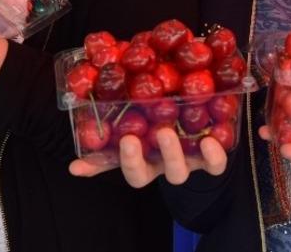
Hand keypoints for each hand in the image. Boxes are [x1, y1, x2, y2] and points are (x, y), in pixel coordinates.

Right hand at [69, 127, 228, 186]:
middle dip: (142, 160)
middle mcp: (165, 163)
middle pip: (152, 173)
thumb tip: (74, 162)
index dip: (126, 161)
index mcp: (146, 158)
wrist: (201, 116)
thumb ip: (107, 138)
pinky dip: (215, 156)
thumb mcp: (133, 123)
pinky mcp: (212, 157)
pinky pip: (216, 165)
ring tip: (169, 132)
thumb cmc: (159, 119)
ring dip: (173, 155)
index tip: (123, 141)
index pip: (132, 170)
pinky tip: (211, 139)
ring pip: (180, 172)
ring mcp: (188, 161)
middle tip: (136, 137)